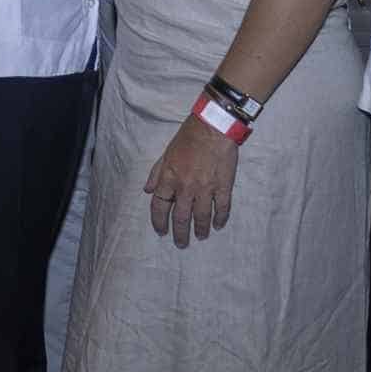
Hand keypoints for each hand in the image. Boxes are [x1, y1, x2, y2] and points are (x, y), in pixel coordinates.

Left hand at [144, 114, 237, 246]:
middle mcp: (185, 187)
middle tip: (181, 244)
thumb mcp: (166, 153)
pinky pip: (221, 208)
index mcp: (169, 178)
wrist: (213, 127)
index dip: (159, 221)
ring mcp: (205, 188)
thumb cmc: (188, 137)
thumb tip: (147, 190)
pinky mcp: (223, 186)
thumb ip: (156, 173)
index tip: (161, 231)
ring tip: (200, 237)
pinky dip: (220, 219)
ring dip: (200, 229)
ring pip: (201, 216)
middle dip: (180, 233)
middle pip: (180, 217)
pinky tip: (218, 226)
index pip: (159, 206)